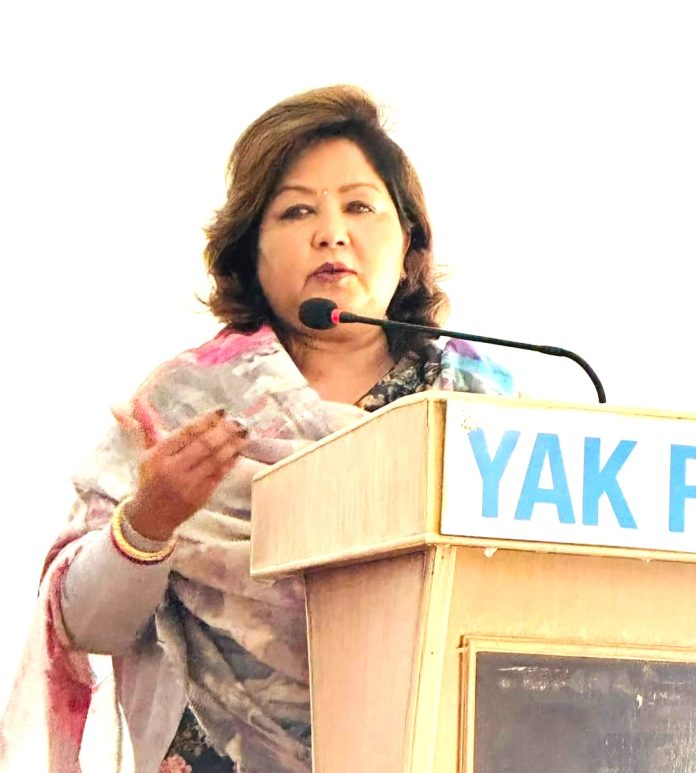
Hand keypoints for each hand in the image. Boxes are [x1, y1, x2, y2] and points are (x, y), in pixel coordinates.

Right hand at [124, 409, 247, 540]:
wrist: (150, 517)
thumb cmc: (150, 479)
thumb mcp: (146, 452)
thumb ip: (147, 425)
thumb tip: (138, 399)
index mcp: (158, 456)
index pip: (185, 433)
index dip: (205, 421)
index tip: (221, 411)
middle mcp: (173, 469)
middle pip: (204, 445)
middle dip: (224, 431)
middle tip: (238, 420)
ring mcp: (188, 484)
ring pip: (215, 460)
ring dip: (233, 445)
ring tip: (244, 433)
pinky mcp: (201, 496)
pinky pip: (220, 475)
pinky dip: (231, 461)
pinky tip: (239, 450)